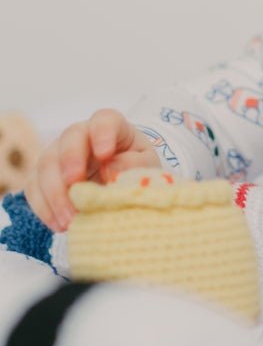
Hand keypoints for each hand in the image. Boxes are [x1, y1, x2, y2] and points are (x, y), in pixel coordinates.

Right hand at [24, 109, 157, 231]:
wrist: (121, 185)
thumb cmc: (136, 169)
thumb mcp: (145, 166)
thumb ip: (133, 164)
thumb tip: (110, 170)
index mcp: (112, 127)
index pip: (105, 120)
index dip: (103, 134)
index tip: (105, 154)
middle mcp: (81, 135)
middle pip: (69, 139)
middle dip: (70, 162)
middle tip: (76, 186)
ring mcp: (59, 154)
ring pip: (46, 164)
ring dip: (55, 194)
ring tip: (71, 220)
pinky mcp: (43, 177)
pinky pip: (34, 189)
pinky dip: (45, 209)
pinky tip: (61, 226)